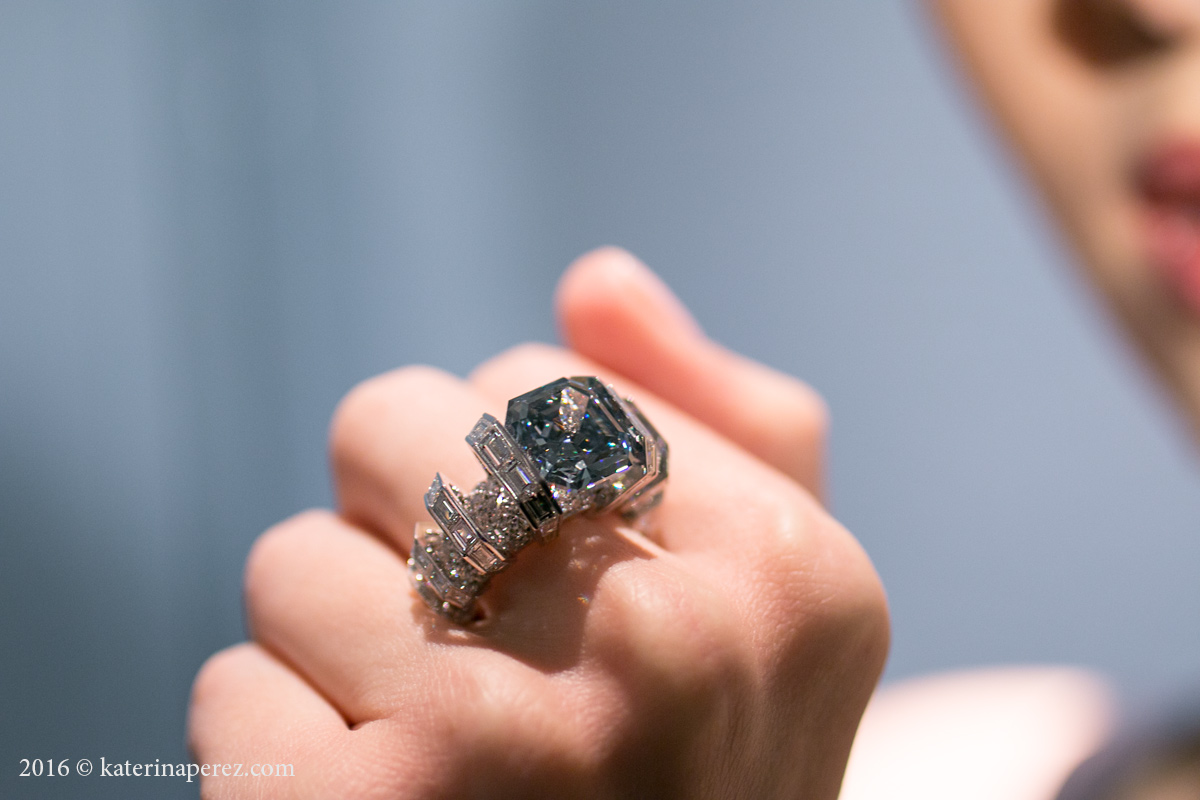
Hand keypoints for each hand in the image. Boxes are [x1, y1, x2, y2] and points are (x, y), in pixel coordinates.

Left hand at [188, 249, 888, 798]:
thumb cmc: (703, 764)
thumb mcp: (773, 602)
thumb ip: (717, 415)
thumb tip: (596, 275)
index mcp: (784, 571)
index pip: (529, 373)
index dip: (519, 472)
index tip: (572, 576)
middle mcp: (668, 652)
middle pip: (392, 420)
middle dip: (410, 517)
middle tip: (482, 639)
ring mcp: (506, 750)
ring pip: (292, 559)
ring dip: (343, 646)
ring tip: (441, 747)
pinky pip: (232, 685)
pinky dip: (284, 747)